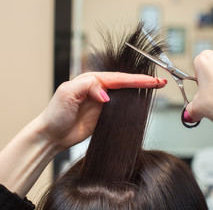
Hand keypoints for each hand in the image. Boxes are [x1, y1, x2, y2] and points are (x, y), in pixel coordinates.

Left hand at [37, 72, 166, 150]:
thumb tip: (106, 94)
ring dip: (140, 90)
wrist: (51, 135)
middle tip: (161, 82)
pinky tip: (140, 102)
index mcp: (91, 80)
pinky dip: (132, 102)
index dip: (137, 79)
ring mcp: (101, 102)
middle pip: (125, 82)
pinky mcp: (103, 115)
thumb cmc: (55, 114)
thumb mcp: (67, 93)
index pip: (119, 78)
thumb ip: (88, 87)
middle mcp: (98, 89)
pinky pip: (121, 106)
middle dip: (143, 81)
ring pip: (125, 93)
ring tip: (156, 87)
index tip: (152, 81)